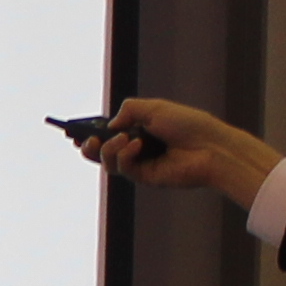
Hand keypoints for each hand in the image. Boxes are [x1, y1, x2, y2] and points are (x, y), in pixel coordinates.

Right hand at [77, 98, 284, 211]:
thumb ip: (128, 111)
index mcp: (140, 130)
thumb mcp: (154, 108)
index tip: (75, 131)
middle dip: (88, 146)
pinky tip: (136, 146)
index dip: (91, 133)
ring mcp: (140, 164)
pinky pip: (122, 168)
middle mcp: (137, 148)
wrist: (210, 147)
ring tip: (123, 139)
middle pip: (102, 152)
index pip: (109, 133)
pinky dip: (124, 155)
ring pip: (108, 162)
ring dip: (108, 149)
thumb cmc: (188, 125)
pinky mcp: (144, 178)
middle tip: (84, 141)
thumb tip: (110, 127)